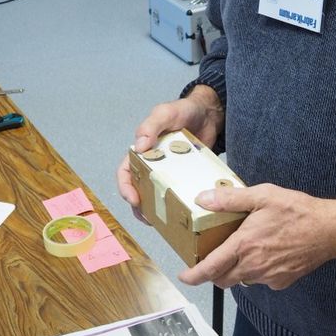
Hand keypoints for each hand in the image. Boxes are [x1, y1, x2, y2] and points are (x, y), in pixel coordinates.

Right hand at [117, 86, 224, 215]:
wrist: (210, 114)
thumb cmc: (183, 111)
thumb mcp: (165, 113)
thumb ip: (151, 125)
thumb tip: (139, 146)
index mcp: (142, 152)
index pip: (126, 173)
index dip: (125, 188)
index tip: (134, 200)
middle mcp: (152, 165)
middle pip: (139, 191)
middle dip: (140, 208)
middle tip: (150, 219)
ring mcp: (169, 173)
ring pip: (157, 197)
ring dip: (157, 211)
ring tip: (164, 224)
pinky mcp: (185, 178)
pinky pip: (178, 195)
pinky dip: (178, 206)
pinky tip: (185, 214)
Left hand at [179, 183, 335, 289]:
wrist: (331, 230)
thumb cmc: (298, 211)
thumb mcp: (262, 196)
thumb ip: (230, 200)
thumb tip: (203, 199)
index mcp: (244, 245)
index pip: (210, 268)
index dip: (193, 275)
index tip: (184, 276)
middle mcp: (254, 266)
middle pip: (223, 279)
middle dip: (213, 273)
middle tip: (214, 258)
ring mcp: (268, 277)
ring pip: (242, 280)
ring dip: (237, 270)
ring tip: (245, 251)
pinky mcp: (282, 282)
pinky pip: (262, 281)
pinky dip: (258, 271)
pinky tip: (268, 254)